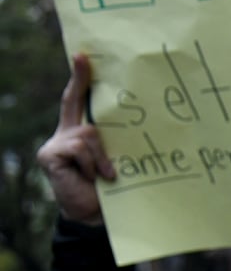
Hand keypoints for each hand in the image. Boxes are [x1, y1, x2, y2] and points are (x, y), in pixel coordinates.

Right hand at [35, 54, 113, 224]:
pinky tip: (94, 177)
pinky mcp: (50, 155)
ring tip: (107, 174)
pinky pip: (80, 148)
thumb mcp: (115, 159)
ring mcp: (56, 144)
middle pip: (76, 106)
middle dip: (81, 82)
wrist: (95, 214)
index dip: (80, 78)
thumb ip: (114, 141)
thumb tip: (140, 120)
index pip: (77, 100)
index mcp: (80, 132)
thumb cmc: (111, 187)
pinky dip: (93, 163)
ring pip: (88, 133)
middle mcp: (65, 133)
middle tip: (84, 60)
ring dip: (102, 156)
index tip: (83, 55)